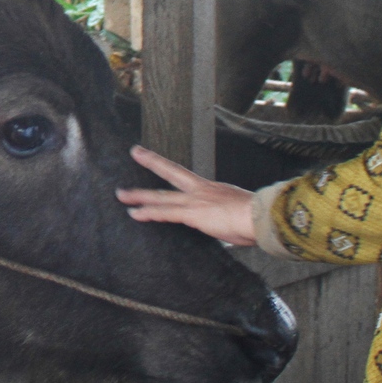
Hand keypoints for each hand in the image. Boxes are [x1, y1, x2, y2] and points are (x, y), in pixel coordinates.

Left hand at [117, 147, 257, 247]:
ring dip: (139, 196)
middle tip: (135, 152)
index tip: (161, 160)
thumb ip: (226, 221)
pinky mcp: (192, 213)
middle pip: (170, 173)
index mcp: (212, 189)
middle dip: (152, 162)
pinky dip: (149, 213)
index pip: (186, 177)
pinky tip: (135, 214)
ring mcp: (195, 200)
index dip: (173, 168)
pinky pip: (165, 213)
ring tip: (121, 195)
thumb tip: (229, 230)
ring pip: (161, 196)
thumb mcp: (237, 216)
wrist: (260, 218)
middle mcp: (201, 190)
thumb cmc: (255, 220)